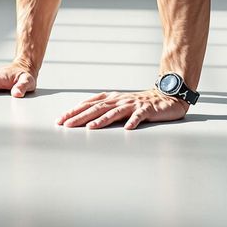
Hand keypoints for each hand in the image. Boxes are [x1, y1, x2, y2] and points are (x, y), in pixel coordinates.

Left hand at [57, 88, 188, 129]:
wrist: (166, 98)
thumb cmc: (140, 104)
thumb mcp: (120, 104)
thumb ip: (104, 109)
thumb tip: (83, 118)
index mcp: (112, 99)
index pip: (89, 104)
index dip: (74, 111)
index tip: (60, 120)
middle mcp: (120, 100)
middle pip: (97, 108)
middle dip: (80, 117)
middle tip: (66, 125)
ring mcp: (133, 104)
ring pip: (115, 112)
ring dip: (102, 120)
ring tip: (90, 128)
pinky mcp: (147, 110)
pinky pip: (139, 116)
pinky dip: (133, 122)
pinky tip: (127, 128)